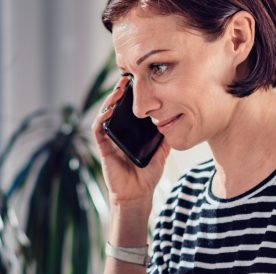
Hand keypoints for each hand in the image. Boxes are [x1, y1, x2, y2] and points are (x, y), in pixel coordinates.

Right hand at [92, 77, 169, 207]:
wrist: (138, 194)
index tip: (139, 81)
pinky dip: (101, 119)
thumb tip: (177, 119)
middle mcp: (119, 133)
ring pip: (105, 115)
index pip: (129, 109)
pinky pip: (98, 130)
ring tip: (118, 90)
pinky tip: (108, 111)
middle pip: (116, 107)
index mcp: (131, 132)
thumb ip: (166, 137)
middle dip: (120, 92)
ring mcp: (110, 140)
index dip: (131, 95)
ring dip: (110, 101)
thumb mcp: (162, 152)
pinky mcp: (103, 148)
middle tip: (127, 78)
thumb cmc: (148, 175)